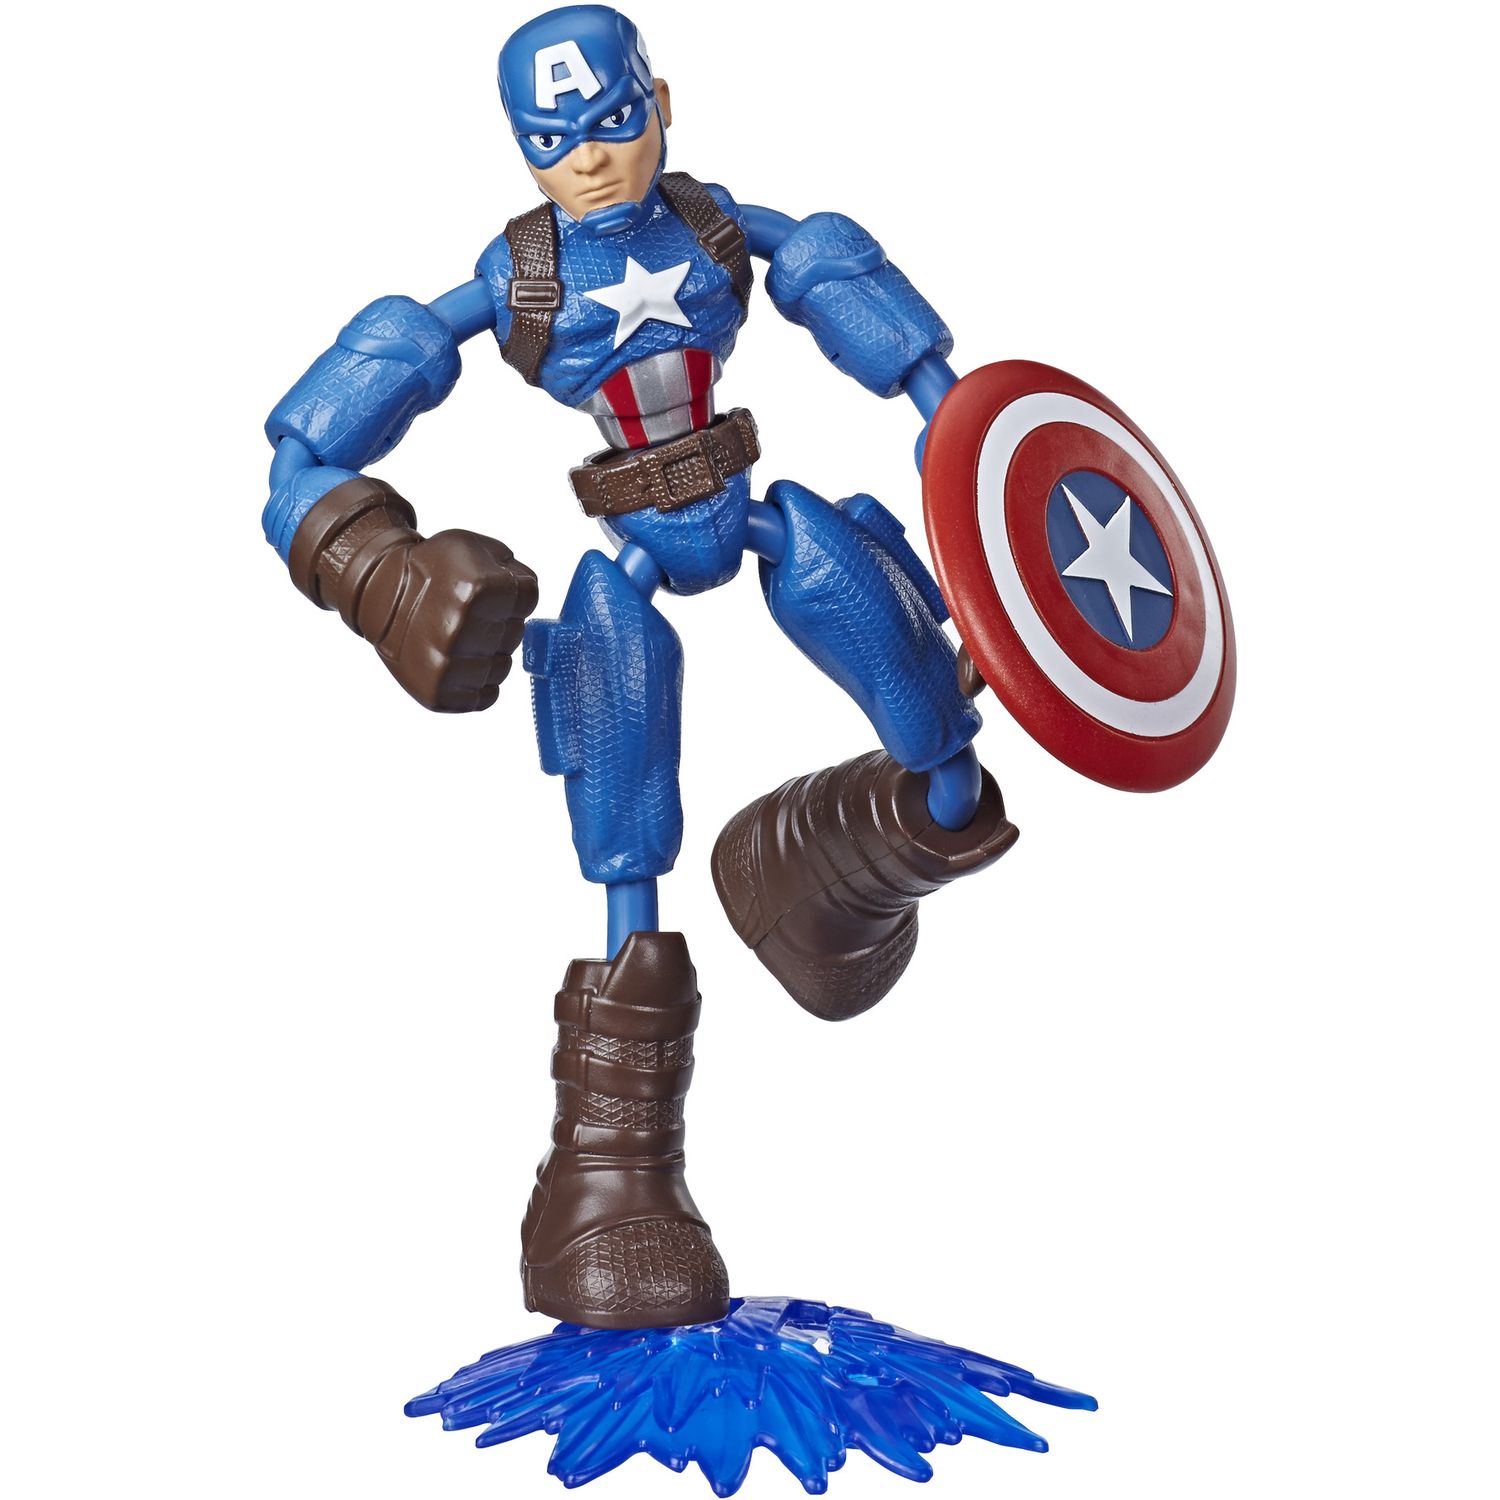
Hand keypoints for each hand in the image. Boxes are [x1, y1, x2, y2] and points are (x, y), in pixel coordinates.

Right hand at [362, 530, 537, 711]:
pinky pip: (485, 696)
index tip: (488, 591)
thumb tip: (529, 591)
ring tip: (461, 637)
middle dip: (499, 621)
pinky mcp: (438, 692)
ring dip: (489, 653)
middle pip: (516, 633)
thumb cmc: (429, 570)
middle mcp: (460, 630)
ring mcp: (447, 665)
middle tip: (469, 613)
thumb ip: (511, 566)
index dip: (512, 591)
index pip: (529, 597)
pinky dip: (477, 682)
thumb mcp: (470, 546)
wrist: (378, 594)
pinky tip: (459, 662)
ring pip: (502, 667)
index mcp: (475, 590)